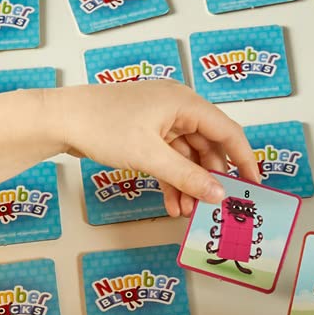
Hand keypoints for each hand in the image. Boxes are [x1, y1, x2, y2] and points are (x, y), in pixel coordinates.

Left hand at [46, 82, 263, 213]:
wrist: (58, 119)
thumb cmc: (101, 125)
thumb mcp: (149, 156)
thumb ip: (188, 177)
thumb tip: (220, 195)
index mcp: (184, 103)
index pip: (228, 132)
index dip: (245, 159)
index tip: (255, 186)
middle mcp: (176, 108)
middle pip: (208, 146)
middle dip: (210, 179)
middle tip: (214, 207)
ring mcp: (159, 121)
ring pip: (187, 156)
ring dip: (189, 184)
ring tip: (187, 212)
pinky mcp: (144, 134)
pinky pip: (168, 159)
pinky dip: (171, 180)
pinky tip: (171, 203)